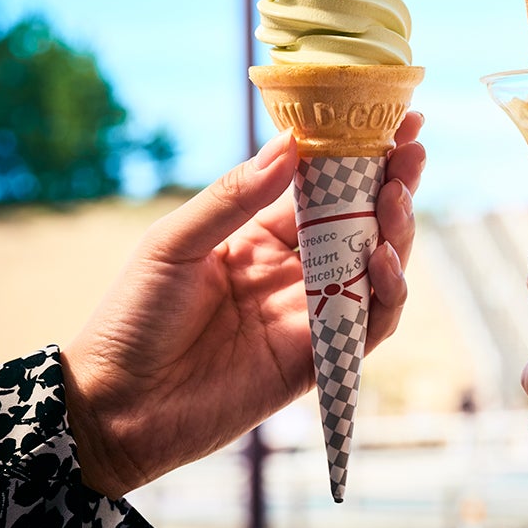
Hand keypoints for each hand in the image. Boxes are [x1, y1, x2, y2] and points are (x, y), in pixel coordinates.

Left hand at [63, 113, 425, 497]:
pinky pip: (370, 325)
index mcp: (259, 235)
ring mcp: (309, 314)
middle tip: (413, 151)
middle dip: (393, 184)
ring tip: (396, 197)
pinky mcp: (318, 360)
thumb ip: (234, 197)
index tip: (396, 119)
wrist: (114, 408)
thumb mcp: (174, 243)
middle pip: (361, 223)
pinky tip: (383, 260)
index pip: (324, 187)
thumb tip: (290, 143)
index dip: (360, 155)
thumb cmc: (132, 319)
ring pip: (376, 268)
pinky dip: (388, 294)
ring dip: (397, 231)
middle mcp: (293, 271)